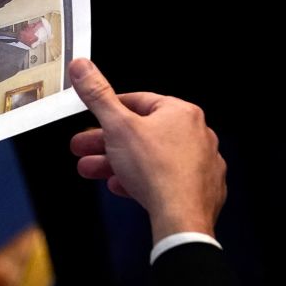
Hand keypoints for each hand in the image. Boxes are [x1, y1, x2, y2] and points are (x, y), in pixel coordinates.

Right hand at [68, 58, 225, 242]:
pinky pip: (166, 179)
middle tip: (84, 148)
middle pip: (142, 133)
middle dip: (106, 142)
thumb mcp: (117, 127)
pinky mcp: (201, 188)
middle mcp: (196, 134)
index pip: (139, 101)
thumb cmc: (158, 172)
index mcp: (181, 112)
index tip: (93, 117)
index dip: (109, 109)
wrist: (181, 218)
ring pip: (152, 158)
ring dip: (118, 163)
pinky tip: (123, 186)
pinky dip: (142, 181)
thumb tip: (83, 68)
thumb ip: (97, 96)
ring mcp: (201, 163)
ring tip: (93, 170)